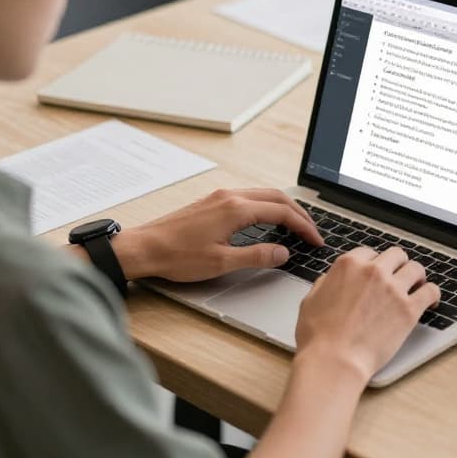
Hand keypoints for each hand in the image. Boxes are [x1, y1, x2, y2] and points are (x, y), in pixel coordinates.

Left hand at [112, 188, 323, 281]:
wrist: (142, 248)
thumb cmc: (176, 256)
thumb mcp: (221, 262)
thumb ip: (257, 256)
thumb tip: (282, 252)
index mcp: (236, 209)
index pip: (282, 212)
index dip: (303, 227)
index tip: (314, 241)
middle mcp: (230, 196)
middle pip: (277, 197)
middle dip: (299, 214)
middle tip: (311, 232)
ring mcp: (220, 197)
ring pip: (263, 194)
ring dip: (283, 208)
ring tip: (295, 226)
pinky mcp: (211, 202)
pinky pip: (249, 197)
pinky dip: (267, 206)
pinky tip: (267, 220)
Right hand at [295, 246, 440, 379]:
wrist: (335, 360)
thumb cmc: (319, 337)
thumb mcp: (311, 301)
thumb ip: (326, 283)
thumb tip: (332, 279)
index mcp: (349, 265)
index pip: (369, 252)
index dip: (374, 263)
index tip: (378, 272)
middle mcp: (374, 271)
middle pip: (396, 255)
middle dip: (397, 265)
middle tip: (399, 277)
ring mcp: (393, 289)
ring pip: (416, 269)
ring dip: (417, 277)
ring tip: (416, 286)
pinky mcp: (409, 308)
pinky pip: (431, 291)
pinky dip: (432, 294)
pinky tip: (431, 301)